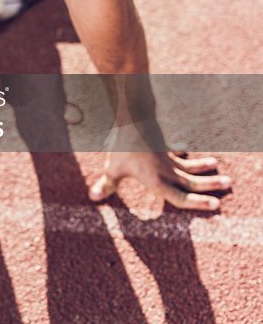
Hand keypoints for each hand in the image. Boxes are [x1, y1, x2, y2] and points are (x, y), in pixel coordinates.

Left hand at [88, 139, 231, 211]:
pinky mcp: (161, 145)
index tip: (215, 205)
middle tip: (228, 183)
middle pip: (192, 181)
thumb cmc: (122, 147)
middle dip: (210, 184)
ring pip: (188, 165)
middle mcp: (166, 171)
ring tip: (217, 165)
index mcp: (157, 182)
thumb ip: (107, 184)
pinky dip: (182, 152)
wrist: (132, 118)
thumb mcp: (113, 169)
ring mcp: (165, 157)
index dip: (198, 203)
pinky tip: (186, 150)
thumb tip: (93, 198)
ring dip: (202, 167)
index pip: (181, 198)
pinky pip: (174, 151)